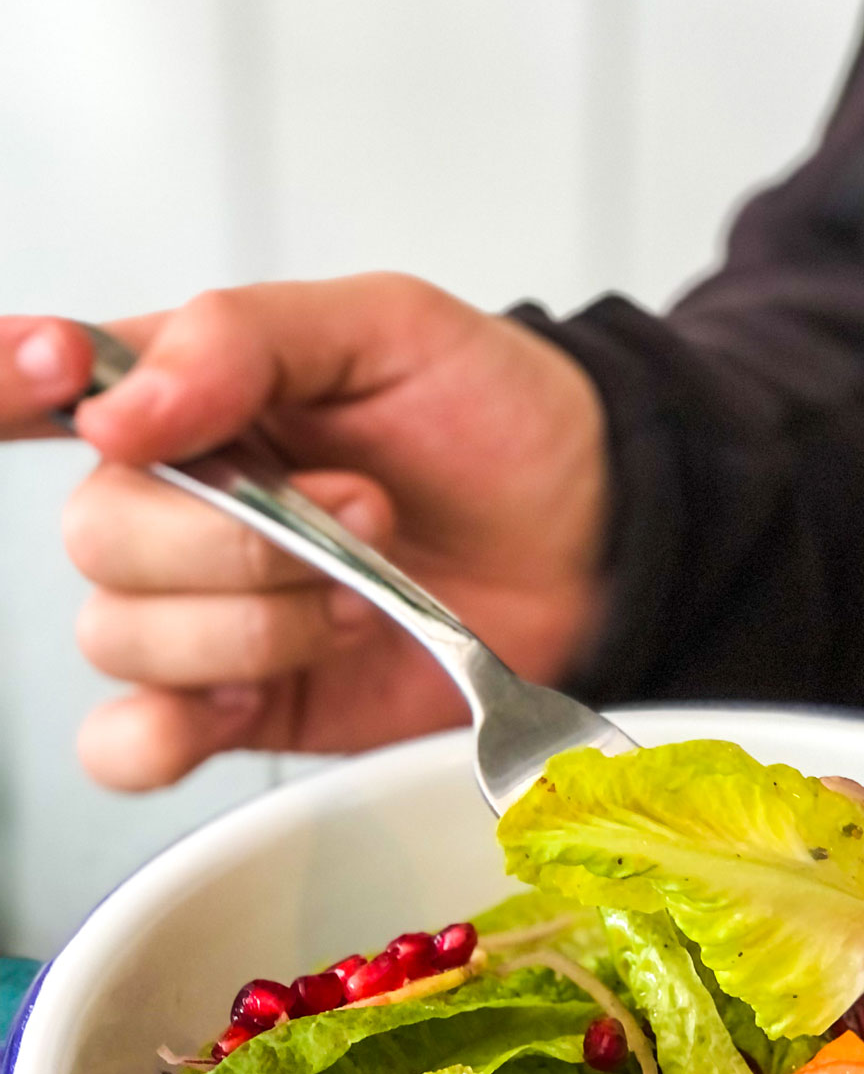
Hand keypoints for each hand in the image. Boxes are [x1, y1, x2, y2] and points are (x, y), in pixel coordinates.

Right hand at [0, 276, 606, 787]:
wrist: (594, 538)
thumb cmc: (496, 422)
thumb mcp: (389, 329)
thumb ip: (246, 339)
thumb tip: (118, 405)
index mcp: (192, 393)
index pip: (46, 384)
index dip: (11, 381)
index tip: (55, 374)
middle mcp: (180, 505)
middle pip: (97, 537)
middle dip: (233, 537)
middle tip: (359, 512)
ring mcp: (209, 612)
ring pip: (124, 639)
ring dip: (249, 625)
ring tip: (361, 596)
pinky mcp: (246, 707)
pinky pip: (130, 745)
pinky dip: (167, 732)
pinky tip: (242, 697)